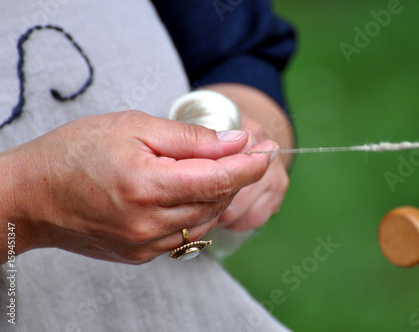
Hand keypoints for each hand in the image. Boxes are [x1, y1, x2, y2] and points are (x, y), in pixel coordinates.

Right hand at [0, 111, 276, 263]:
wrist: (31, 196)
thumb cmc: (74, 153)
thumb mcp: (134, 127)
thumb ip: (190, 139)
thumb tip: (235, 142)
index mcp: (149, 186)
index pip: (219, 179)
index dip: (250, 165)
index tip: (267, 150)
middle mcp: (151, 223)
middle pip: (217, 201)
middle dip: (241, 175)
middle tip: (254, 152)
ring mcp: (146, 244)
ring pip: (206, 220)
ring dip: (222, 194)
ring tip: (227, 167)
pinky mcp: (141, 254)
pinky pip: (186, 233)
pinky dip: (199, 211)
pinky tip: (198, 191)